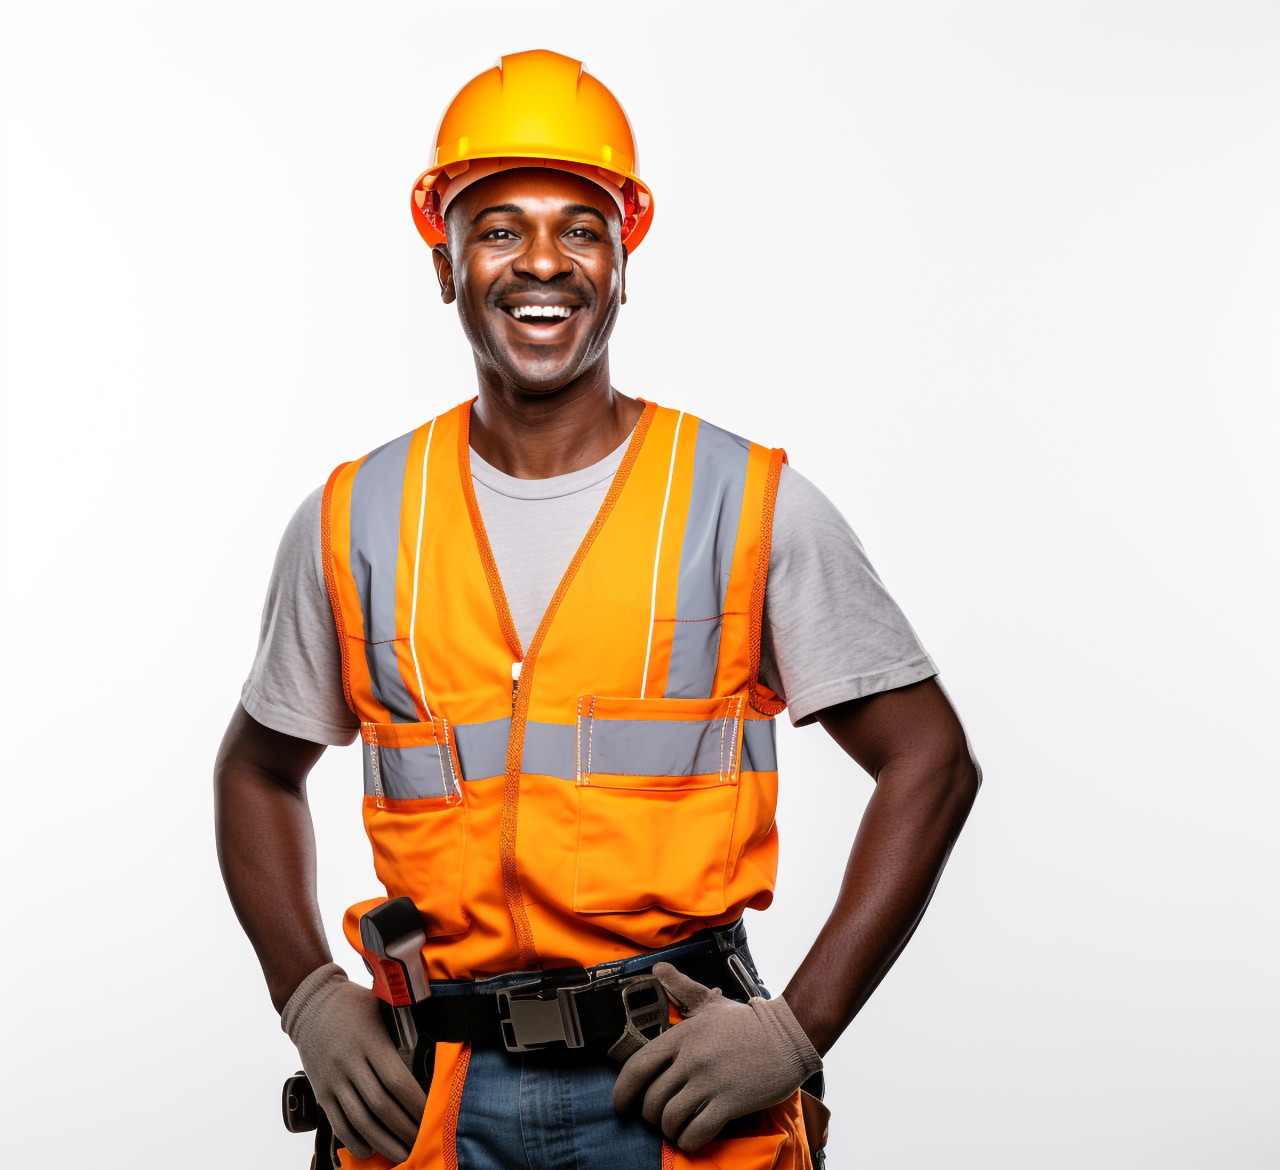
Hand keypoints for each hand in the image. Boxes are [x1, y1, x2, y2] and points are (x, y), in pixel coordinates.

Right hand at [281, 963, 426, 1163]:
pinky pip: (337, 1121)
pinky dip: (353, 1139)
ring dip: (383, 1140)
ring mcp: (334, 1078)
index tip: (430, 1115)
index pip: (396, 1080)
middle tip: (422, 1140)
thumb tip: (433, 1044)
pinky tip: (369, 1150)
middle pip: (380, 1105)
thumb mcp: (382, 1006)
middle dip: (404, 1128)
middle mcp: (350, 1062)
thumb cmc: (354, 1003)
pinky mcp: (321, 1090)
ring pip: (360, 1119)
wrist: (310, 1002)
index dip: (414, 1103)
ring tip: (402, 1153)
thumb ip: (403, 1027)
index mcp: (370, 1040)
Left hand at [612, 962, 821, 1150]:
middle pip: (652, 1100)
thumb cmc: (746, 1022)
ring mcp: (710, 1081)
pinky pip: (697, 1132)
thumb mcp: (710, 1003)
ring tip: (678, 1127)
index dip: (622, 1092)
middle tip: (660, 1116)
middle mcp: (691, 1059)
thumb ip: (681, 988)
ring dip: (670, 1129)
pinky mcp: (730, 1103)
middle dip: (651, 1115)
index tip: (621, 1106)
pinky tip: (693, 1136)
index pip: (638, 1067)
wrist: (787, 1035)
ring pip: (671, 1119)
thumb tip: (659, 968)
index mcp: (682, 1036)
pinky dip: (689, 1140)